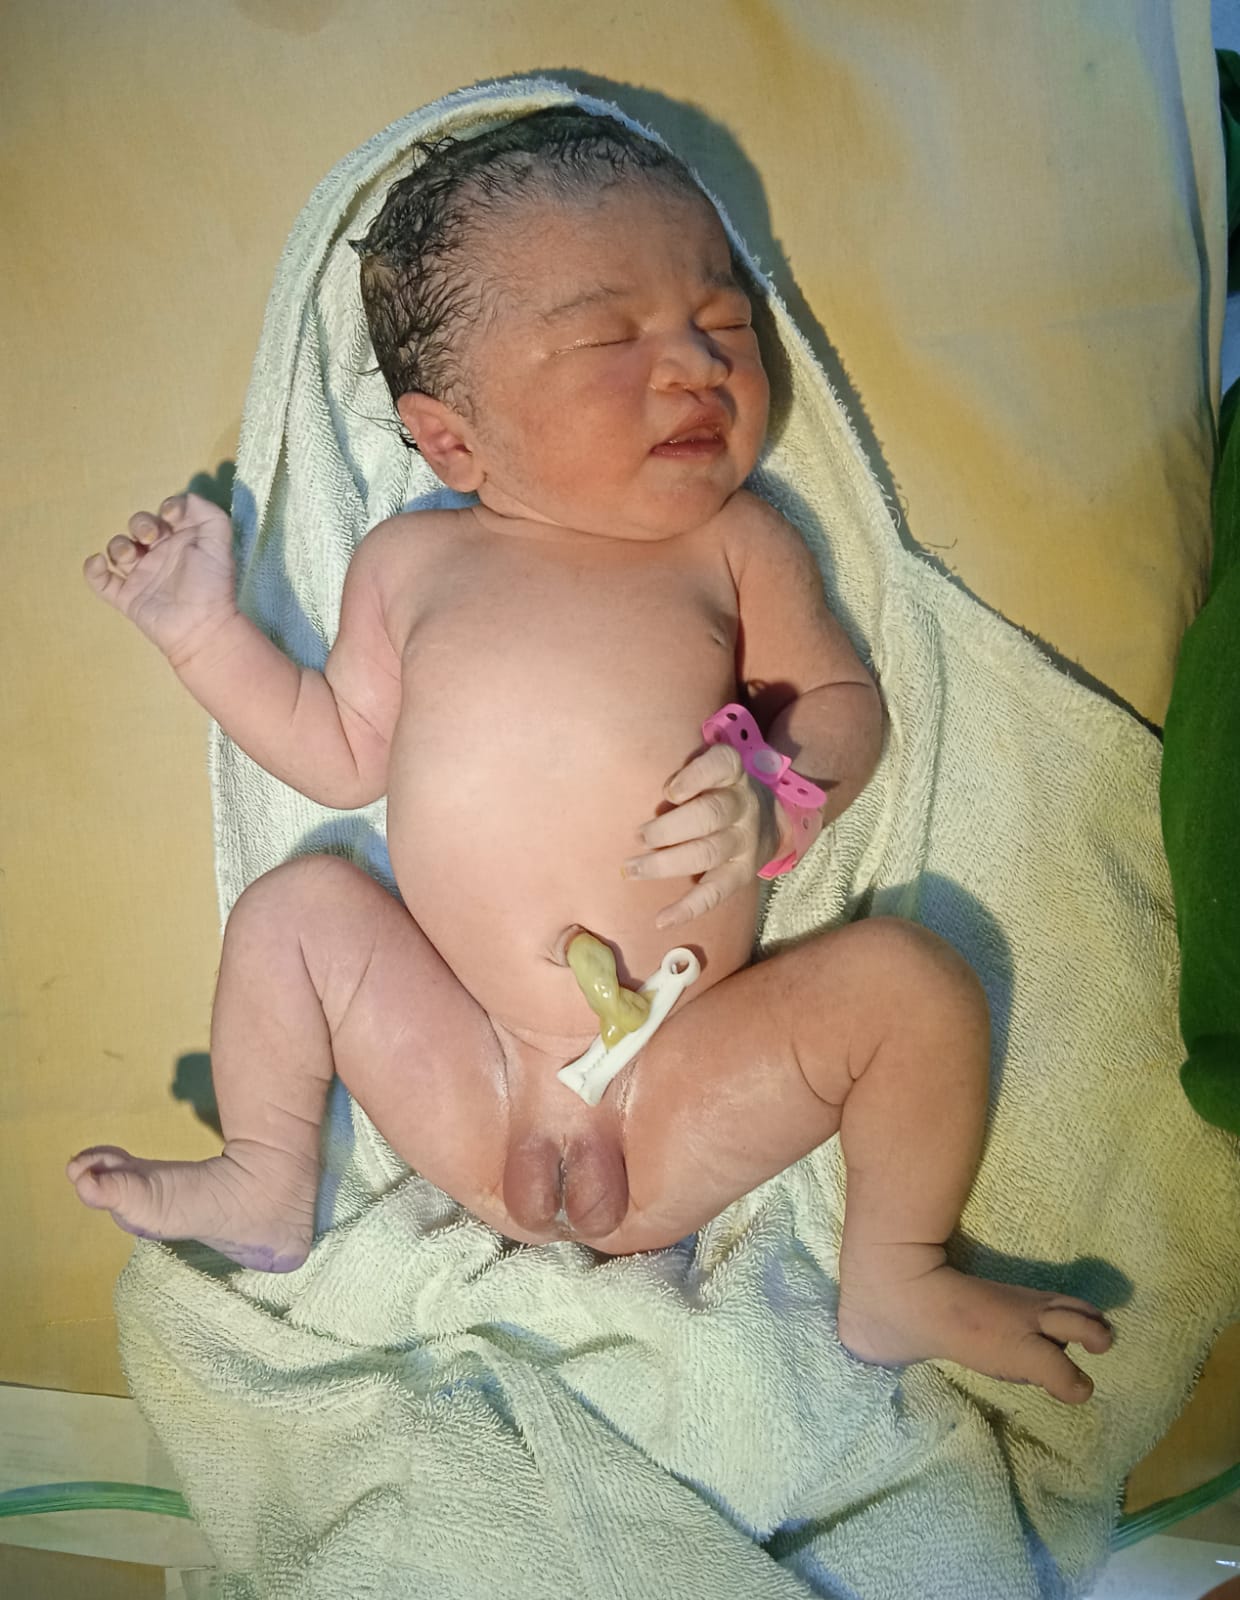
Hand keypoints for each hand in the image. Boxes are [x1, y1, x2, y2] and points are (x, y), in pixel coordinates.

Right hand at [83, 492, 236, 664]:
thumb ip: (209, 514)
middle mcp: (161, 554)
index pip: (167, 514)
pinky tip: (99, 563)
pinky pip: (100, 581)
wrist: (201, 626)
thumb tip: (185, 500)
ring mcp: (142, 576)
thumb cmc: (212, 583)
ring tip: (130, 556)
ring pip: (118, 549)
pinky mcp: (127, 597)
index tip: (172, 516)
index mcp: (182, 540)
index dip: (167, 508)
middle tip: (150, 537)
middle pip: (139, 526)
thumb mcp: (219, 542)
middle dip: (140, 523)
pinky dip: (92, 570)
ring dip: (118, 545)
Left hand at [622, 743, 787, 929]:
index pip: (721, 765)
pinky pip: (715, 893)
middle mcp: (742, 804)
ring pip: (708, 853)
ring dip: (666, 864)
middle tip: (638, 836)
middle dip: (669, 828)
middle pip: (710, 814)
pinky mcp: (742, 873)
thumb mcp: (706, 768)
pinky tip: (661, 919)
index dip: (695, 778)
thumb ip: (678, 771)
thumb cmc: (715, 788)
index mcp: (731, 772)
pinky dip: (687, 909)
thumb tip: (623, 784)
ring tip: (631, 869)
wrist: (766, 819)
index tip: (669, 792)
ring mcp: (744, 841)